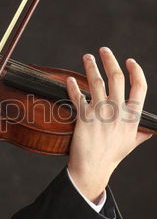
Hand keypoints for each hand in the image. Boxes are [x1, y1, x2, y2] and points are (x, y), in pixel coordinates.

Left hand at [66, 47, 151, 201]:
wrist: (93, 168)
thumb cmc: (112, 156)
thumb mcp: (131, 144)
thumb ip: (140, 133)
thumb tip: (149, 130)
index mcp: (132, 117)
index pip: (140, 87)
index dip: (136, 71)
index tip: (130, 61)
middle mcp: (117, 112)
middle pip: (116, 77)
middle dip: (110, 60)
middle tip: (104, 50)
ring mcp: (100, 114)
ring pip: (96, 82)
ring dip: (91, 67)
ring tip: (87, 57)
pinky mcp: (83, 117)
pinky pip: (77, 96)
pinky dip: (72, 86)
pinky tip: (69, 80)